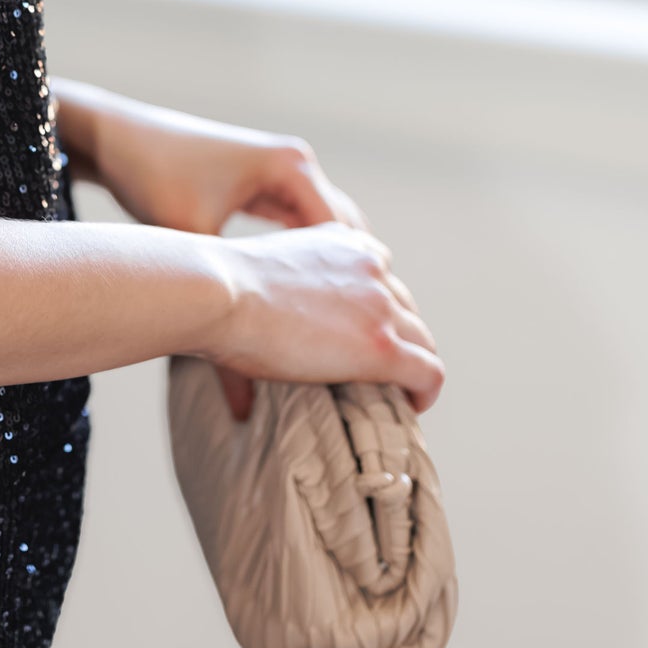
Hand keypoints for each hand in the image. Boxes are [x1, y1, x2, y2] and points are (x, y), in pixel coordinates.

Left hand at [49, 80, 440, 419]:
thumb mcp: (192, 249)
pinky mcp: (262, 180)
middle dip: (369, 296)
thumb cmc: (151, 180)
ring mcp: (281, 170)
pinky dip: (314, 262)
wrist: (115, 136)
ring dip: (345, 279)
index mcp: (292, 172)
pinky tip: (305, 303)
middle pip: (359, 239)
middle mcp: (297, 166)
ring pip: (336, 234)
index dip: (377, 301)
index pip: (358, 243)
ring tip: (351, 335)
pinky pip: (307, 226)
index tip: (386, 349)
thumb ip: (220, 325)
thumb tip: (241, 409)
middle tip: (376, 352)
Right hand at [203, 220, 444, 416]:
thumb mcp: (264, 264)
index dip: (374, 307)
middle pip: (406, 306)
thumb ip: (288, 281)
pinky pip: (428, 372)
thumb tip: (268, 322)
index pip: (379, 273)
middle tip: (377, 370)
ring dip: (412, 365)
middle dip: (398, 337)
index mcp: (341, 241)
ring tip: (395, 392)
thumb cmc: (220, 284)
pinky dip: (425, 392)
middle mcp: (370, 265)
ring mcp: (380, 305)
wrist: (219, 291)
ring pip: (423, 339)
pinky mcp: (382, 346)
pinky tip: (411, 406)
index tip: (359, 333)